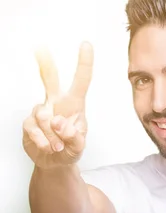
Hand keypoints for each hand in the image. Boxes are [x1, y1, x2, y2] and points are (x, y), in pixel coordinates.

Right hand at [22, 42, 93, 169]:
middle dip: (45, 63)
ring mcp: (40, 111)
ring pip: (44, 116)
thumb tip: (58, 121)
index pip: (81, 81)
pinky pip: (33, 128)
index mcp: (74, 104)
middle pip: (49, 79)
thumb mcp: (79, 147)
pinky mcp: (28, 122)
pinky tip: (47, 146)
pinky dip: (42, 140)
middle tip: (40, 47)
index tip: (86, 44)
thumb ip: (74, 136)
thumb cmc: (71, 149)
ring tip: (59, 146)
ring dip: (53, 136)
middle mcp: (56, 103)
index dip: (84, 63)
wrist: (55, 162)